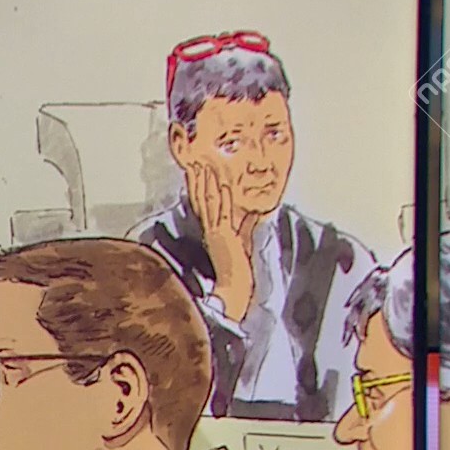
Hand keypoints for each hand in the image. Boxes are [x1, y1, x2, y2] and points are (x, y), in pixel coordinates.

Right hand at [189, 162, 255, 320]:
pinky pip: (223, 213)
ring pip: (209, 203)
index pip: (202, 205)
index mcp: (211, 231)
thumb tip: (255, 212)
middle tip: (194, 160)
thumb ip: (246, 226)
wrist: (233, 289)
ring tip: (204, 165)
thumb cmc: (238, 269)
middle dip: (197, 180)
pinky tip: (224, 184)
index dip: (197, 187)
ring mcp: (216, 232)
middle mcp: (210, 230)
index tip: (195, 170)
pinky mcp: (225, 236)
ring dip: (206, 183)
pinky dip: (224, 198)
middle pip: (200, 199)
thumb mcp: (243, 241)